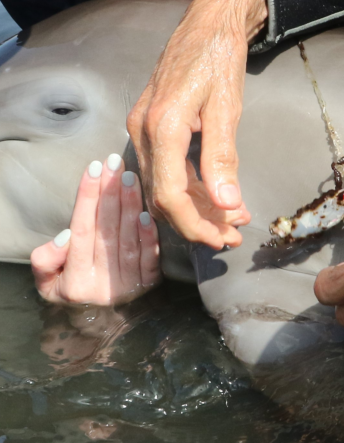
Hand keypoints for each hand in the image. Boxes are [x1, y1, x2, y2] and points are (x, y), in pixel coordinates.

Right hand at [31, 154, 161, 304]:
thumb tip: (66, 237)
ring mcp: (129, 285)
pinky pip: (150, 255)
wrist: (102, 325)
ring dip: (130, 204)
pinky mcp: (149, 284)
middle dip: (111, 192)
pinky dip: (149, 232)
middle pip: (107, 229)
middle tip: (115, 164)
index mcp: (76, 282)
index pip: (82, 230)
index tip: (93, 169)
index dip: (87, 197)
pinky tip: (148, 211)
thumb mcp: (47, 283)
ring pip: (129, 237)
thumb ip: (46, 261)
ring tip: (130, 177)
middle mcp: (103, 284)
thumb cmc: (71, 293)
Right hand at [127, 0, 266, 248]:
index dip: (197, 225)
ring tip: (232, 219)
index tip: (224, 238)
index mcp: (162, 127)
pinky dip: (190, 185)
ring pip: (165, 184)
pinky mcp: (152, 124)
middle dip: (199, 221)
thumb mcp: (227, 107)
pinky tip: (216, 193)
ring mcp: (144, 127)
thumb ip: (223, 158)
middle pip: (164, 195)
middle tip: (234, 235)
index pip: (171, 195)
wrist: (210, 21)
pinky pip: (166, 167)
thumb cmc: (220, 58)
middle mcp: (143, 130)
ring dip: (197, 206)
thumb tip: (227, 204)